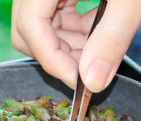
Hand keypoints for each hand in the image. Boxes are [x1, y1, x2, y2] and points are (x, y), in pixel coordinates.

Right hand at [11, 0, 140, 91]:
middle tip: (91, 67)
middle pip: (28, 29)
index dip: (52, 59)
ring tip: (101, 44)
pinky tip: (98, 25)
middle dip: (59, 55)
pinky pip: (53, 17)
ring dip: (69, 45)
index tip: (79, 82)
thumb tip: (93, 82)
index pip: (30, 24)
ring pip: (40, 28)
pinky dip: (75, 31)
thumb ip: (112, 37)